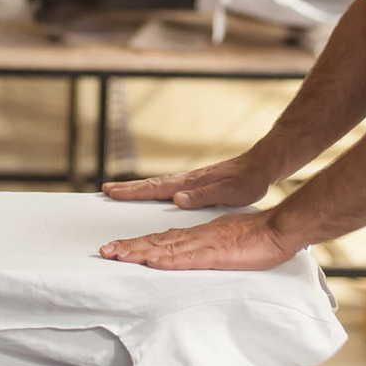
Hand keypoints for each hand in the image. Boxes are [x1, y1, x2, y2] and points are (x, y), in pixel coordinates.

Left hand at [98, 208, 298, 270]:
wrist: (277, 229)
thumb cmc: (255, 237)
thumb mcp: (223, 242)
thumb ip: (204, 247)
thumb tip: (187, 253)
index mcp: (195, 235)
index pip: (161, 240)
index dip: (138, 245)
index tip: (117, 249)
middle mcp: (194, 237)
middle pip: (156, 242)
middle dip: (129, 247)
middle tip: (104, 252)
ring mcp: (203, 244)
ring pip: (165, 248)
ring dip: (140, 252)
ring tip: (117, 255)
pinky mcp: (215, 253)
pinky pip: (187, 257)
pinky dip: (168, 260)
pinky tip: (153, 262)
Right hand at [100, 155, 269, 208]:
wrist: (260, 166)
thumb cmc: (246, 181)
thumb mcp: (227, 192)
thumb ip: (202, 195)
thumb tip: (176, 199)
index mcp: (189, 184)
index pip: (155, 188)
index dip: (132, 191)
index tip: (111, 192)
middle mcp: (186, 181)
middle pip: (151, 184)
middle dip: (127, 188)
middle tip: (105, 190)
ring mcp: (190, 181)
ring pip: (158, 185)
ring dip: (138, 188)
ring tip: (121, 192)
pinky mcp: (197, 185)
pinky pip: (168, 187)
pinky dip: (153, 190)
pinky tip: (153, 195)